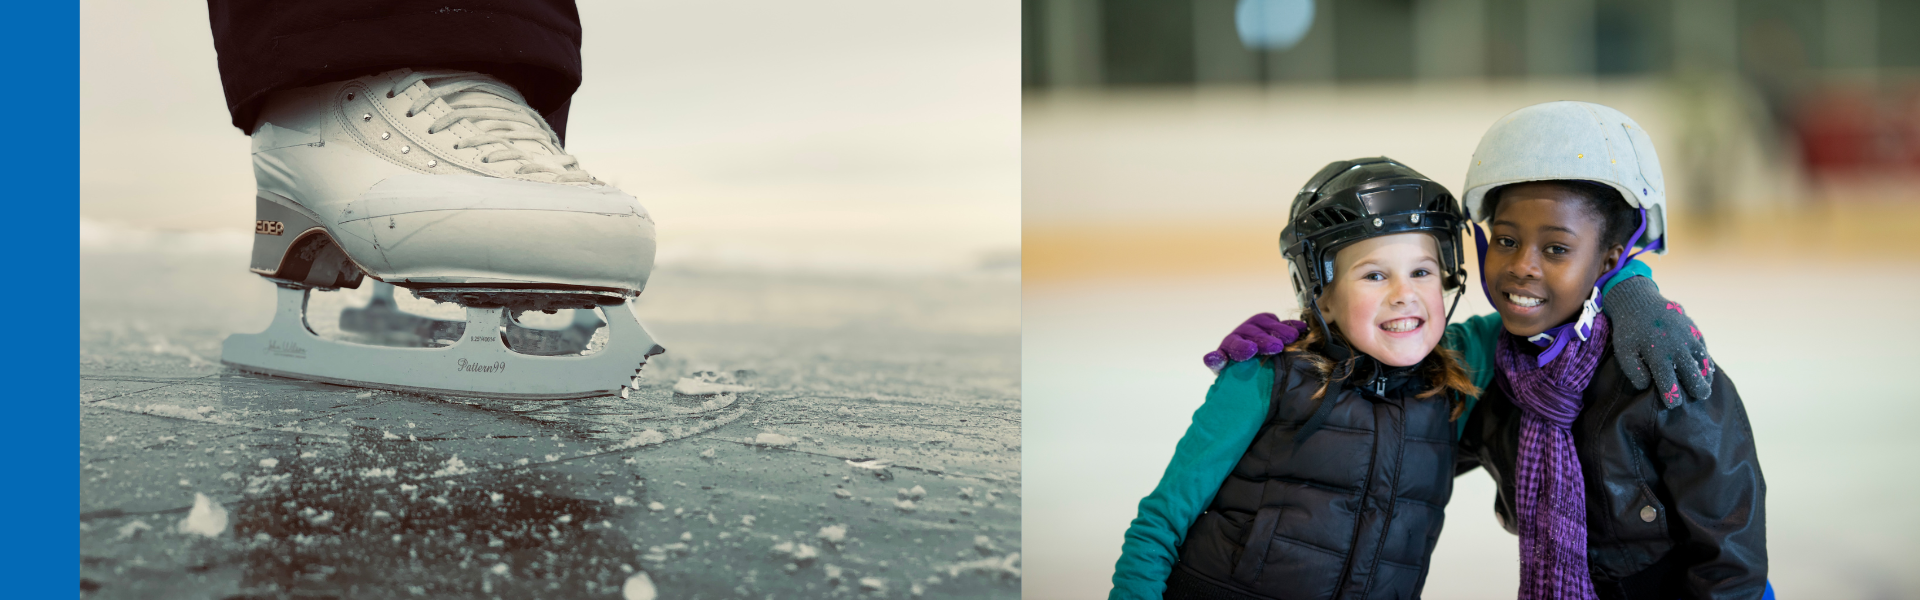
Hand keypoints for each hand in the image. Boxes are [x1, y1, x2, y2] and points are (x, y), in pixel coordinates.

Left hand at [1202, 314, 1306, 371]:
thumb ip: (1220, 365)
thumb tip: (1210, 358)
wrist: (1248, 371)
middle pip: (1252, 334)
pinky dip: (1291, 324)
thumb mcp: (1227, 375)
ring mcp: (1256, 327)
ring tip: (1291, 337)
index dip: (1241, 348)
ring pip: (1265, 324)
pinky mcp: (1269, 324)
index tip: (1251, 351)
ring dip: (1279, 330)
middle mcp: (1241, 335)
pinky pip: (1280, 322)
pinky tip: (1300, 328)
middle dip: (1264, 340)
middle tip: (1276, 347)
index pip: (1232, 346)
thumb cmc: (1236, 375)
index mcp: (1227, 348)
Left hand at [1601, 277, 1714, 406]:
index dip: (1672, 396)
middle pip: (1692, 373)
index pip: (1669, 381)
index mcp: (1658, 354)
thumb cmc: (1629, 330)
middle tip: (1700, 397)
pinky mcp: (1693, 329)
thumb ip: (1634, 370)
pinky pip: (1703, 347)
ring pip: (1702, 360)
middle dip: (1698, 388)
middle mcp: (1676, 346)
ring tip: (1706, 386)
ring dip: (1705, 374)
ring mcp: (1687, 336)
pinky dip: (1706, 359)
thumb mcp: (1624, 351)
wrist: (1638, 301)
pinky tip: (1705, 368)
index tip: (1674, 404)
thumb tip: (1647, 386)